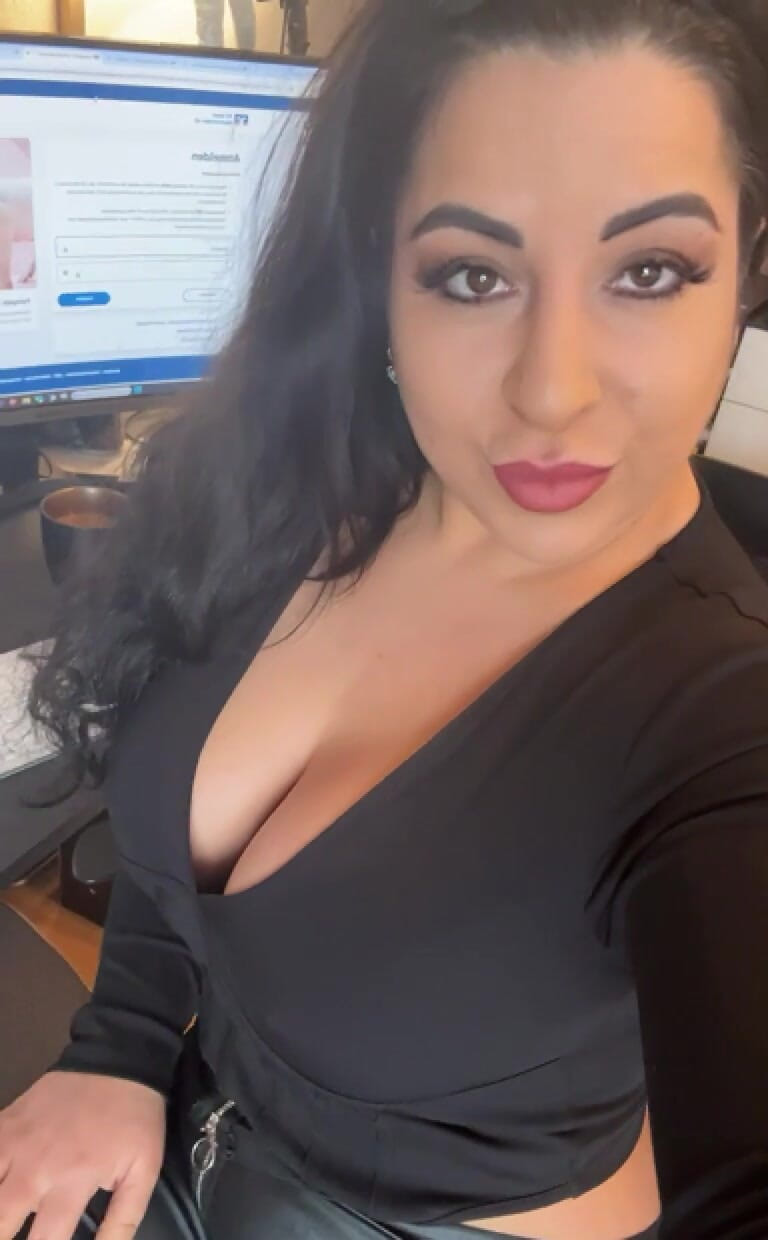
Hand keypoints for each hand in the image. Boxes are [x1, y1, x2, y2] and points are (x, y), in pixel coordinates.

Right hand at [0, 1072, 165, 1239]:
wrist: (119, 1057)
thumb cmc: (133, 1119)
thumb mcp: (143, 1170)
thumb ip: (122, 1220)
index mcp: (71, 1182)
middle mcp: (35, 1167)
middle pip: (1, 1222)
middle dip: (4, 1235)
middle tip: (14, 1233)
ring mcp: (15, 1142)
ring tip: (4, 1217)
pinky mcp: (5, 1121)